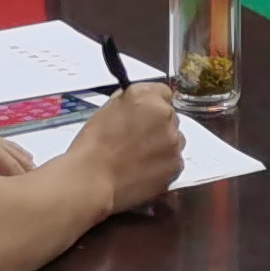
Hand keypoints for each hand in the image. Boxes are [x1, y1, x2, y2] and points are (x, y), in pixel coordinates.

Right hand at [65, 81, 183, 213]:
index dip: (152, 104)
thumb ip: (130, 102)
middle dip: (157, 125)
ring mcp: (173, 142)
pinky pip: (174, 161)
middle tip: (137, 139)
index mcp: (147, 96)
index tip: (143, 115)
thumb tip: (138, 106)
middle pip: (170, 117)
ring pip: (174, 139)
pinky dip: (163, 165)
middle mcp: (166, 115)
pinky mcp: (176, 166)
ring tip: (140, 158)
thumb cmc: (94, 144)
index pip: (163, 92)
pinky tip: (144, 170)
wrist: (93, 178)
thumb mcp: (108, 109)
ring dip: (162, 145)